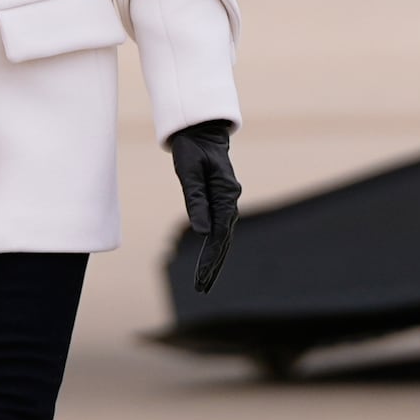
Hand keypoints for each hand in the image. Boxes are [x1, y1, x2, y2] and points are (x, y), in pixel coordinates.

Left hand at [168, 120, 240, 292]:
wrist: (201, 130)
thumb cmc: (192, 148)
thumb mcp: (189, 171)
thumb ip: (195, 200)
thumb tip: (201, 232)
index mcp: (226, 194)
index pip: (219, 234)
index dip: (210, 258)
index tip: (201, 277)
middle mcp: (230, 200)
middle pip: (224, 241)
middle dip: (212, 266)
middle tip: (200, 289)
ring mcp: (227, 201)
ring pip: (223, 237)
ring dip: (214, 260)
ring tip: (203, 282)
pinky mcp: (220, 200)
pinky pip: (219, 229)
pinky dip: (214, 247)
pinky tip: (209, 261)